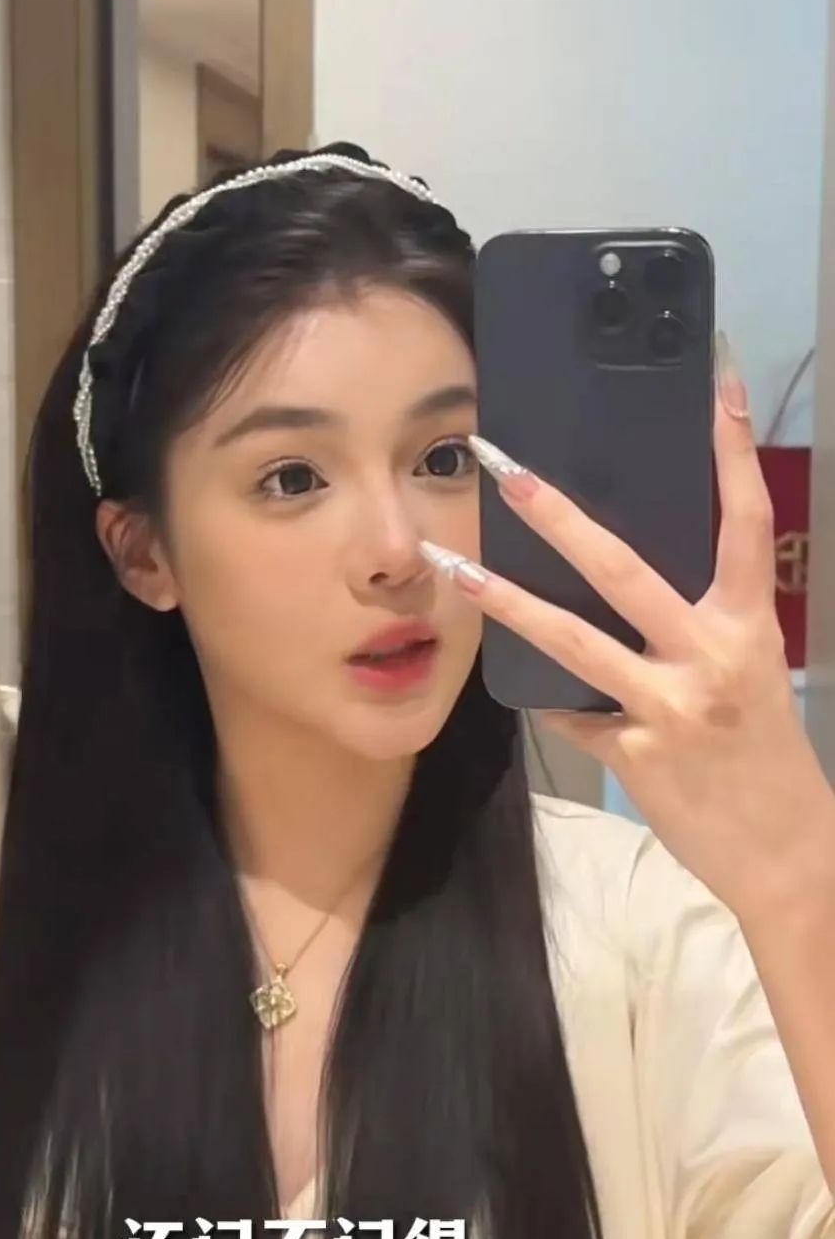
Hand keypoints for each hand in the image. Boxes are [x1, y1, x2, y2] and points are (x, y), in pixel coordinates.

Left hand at [446, 340, 834, 921]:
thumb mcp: (752, 672)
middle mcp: (711, 655)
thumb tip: (631, 577)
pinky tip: (518, 684)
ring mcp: (669, 705)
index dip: (732, 449)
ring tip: (452, 566)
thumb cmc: (766, 755)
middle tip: (503, 466)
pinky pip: (572, 711)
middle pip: (624, 568)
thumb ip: (701, 622)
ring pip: (571, 639)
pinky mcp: (635, 752)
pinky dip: (549, 696)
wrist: (787, 854)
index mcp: (750, 624)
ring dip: (505, 600)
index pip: (745, 518)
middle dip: (557, 514)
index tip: (716, 383)